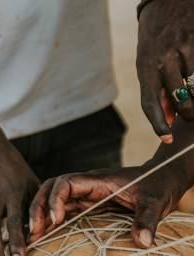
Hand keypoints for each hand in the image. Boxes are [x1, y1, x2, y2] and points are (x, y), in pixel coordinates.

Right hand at [29, 166, 186, 247]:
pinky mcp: (85, 208)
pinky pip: (61, 213)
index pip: (65, 183)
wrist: (162, 182)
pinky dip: (49, 224)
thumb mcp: (155, 202)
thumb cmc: (158, 188)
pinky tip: (43, 239)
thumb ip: (148, 219)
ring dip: (40, 218)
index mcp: (97, 180)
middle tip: (34, 232)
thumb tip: (144, 242)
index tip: (57, 220)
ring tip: (32, 239)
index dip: (55, 199)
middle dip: (39, 209)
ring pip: (52, 202)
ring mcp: (84, 197)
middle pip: (50, 190)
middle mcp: (85, 187)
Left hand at [137, 0, 193, 142]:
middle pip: (178, 97)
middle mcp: (162, 58)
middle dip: (187, 113)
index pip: (150, 103)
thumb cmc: (155, 37)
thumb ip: (158, 90)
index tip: (166, 139)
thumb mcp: (147, 63)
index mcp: (145, 67)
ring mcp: (183, 47)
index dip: (158, 125)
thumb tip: (167, 119)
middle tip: (190, 117)